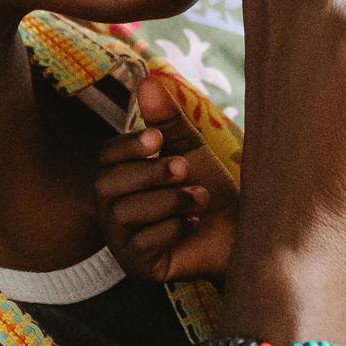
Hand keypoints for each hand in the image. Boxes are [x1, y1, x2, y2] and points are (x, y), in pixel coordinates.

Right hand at [95, 72, 238, 281]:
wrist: (241, 234)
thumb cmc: (210, 190)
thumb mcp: (190, 149)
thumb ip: (167, 120)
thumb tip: (146, 79)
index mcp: (121, 178)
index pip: (105, 156)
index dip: (127, 145)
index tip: (157, 137)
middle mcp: (112, 209)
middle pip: (106, 185)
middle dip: (148, 173)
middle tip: (184, 169)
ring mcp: (122, 241)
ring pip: (124, 213)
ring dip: (168, 201)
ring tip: (200, 198)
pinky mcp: (138, 266)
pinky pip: (140, 244)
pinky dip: (171, 229)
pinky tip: (192, 224)